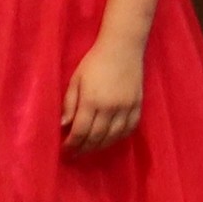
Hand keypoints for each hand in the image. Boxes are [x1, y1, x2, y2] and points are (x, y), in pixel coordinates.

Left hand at [62, 34, 146, 153]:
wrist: (123, 48)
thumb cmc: (94, 62)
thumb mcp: (75, 80)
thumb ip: (69, 104)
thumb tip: (64, 125)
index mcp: (91, 101)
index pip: (81, 131)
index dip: (72, 143)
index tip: (66, 149)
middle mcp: (110, 107)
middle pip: (97, 136)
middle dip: (85, 148)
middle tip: (76, 153)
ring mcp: (126, 107)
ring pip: (114, 136)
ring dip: (101, 145)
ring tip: (92, 148)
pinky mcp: (137, 105)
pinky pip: (130, 128)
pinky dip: (120, 137)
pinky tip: (111, 139)